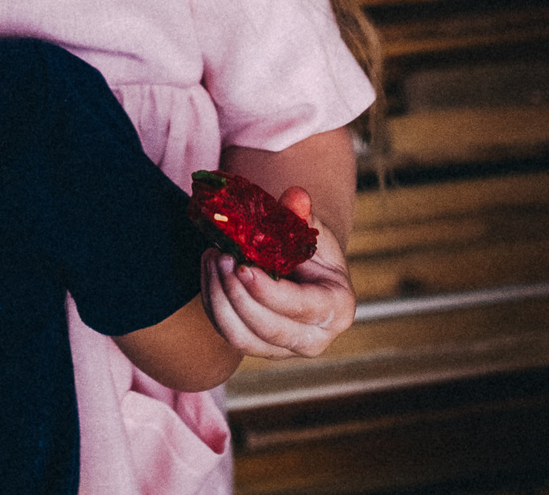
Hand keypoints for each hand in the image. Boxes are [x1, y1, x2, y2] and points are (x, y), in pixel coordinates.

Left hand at [199, 186, 354, 359]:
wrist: (303, 273)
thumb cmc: (310, 250)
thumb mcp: (313, 231)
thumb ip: (303, 216)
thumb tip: (295, 197)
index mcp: (338, 310)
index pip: (301, 307)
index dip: (268, 290)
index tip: (241, 265)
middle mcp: (314, 340)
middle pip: (268, 328)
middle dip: (238, 294)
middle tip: (221, 256)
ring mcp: (284, 350)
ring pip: (242, 338)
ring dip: (219, 298)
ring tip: (213, 258)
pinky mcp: (258, 350)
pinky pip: (227, 333)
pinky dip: (213, 303)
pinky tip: (210, 270)